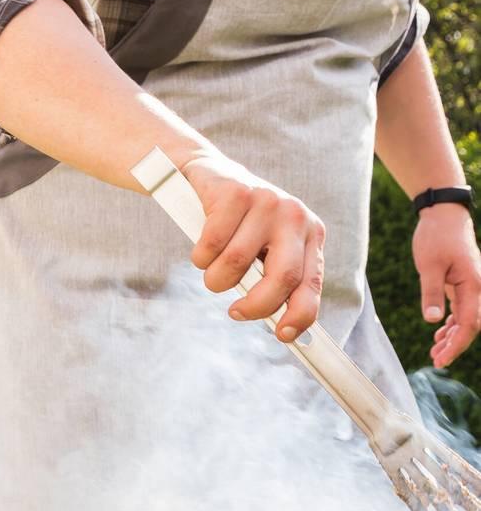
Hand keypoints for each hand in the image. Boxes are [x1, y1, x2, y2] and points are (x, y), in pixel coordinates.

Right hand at [181, 153, 325, 340]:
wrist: (208, 175)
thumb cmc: (237, 224)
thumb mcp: (264, 250)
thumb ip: (273, 279)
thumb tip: (279, 325)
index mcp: (310, 233)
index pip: (311, 283)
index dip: (299, 314)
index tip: (282, 335)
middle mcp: (295, 216)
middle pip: (282, 277)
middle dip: (255, 305)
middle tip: (236, 313)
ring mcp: (267, 202)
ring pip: (236, 264)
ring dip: (215, 280)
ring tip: (212, 271)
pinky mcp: (236, 194)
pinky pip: (211, 245)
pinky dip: (200, 257)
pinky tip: (202, 249)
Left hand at [414, 204, 480, 367]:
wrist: (444, 216)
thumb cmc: (436, 237)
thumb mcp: (428, 266)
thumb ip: (431, 293)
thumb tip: (434, 320)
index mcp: (474, 283)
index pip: (468, 323)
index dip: (455, 344)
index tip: (440, 359)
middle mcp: (478, 286)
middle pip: (471, 324)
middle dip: (455, 344)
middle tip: (435, 359)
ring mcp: (472, 285)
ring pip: (467, 318)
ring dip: (453, 335)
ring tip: (434, 351)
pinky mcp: (463, 283)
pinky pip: (462, 308)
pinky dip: (452, 323)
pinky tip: (439, 333)